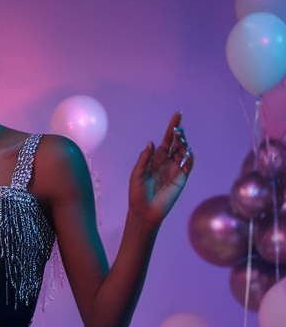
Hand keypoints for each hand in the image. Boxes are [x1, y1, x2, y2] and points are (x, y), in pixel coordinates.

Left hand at [128, 113, 192, 229]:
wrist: (144, 212)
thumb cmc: (137, 194)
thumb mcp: (137, 173)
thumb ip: (144, 158)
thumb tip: (152, 142)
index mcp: (156, 159)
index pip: (167, 140)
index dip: (172, 127)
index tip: (178, 114)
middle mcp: (167, 162)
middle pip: (178, 143)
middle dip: (179, 134)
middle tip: (178, 129)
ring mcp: (175, 170)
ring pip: (184, 152)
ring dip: (184, 144)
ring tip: (180, 140)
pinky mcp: (181, 179)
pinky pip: (188, 165)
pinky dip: (188, 158)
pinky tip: (184, 155)